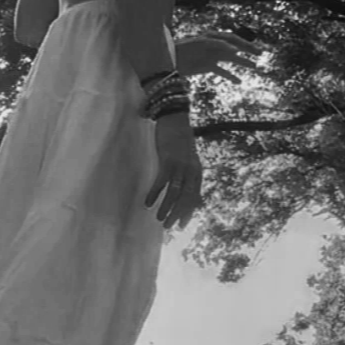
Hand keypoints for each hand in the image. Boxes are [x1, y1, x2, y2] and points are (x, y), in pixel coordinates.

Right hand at [145, 111, 202, 231]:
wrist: (175, 118)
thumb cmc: (180, 138)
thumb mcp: (188, 157)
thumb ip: (188, 172)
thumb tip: (185, 188)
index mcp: (197, 172)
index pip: (194, 198)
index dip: (188, 213)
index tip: (181, 226)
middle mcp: (191, 171)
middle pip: (185, 199)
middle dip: (177, 214)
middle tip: (168, 226)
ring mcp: (180, 166)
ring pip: (174, 193)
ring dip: (166, 208)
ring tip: (159, 219)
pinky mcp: (168, 161)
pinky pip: (161, 182)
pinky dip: (154, 194)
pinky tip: (147, 202)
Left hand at [176, 31, 263, 82]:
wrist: (167, 60)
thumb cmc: (181, 49)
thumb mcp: (200, 45)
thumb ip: (217, 45)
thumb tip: (235, 49)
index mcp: (211, 37)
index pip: (231, 38)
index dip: (242, 42)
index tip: (252, 50)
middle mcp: (214, 46)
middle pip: (235, 46)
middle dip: (248, 50)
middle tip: (261, 53)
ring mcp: (211, 56)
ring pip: (231, 59)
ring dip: (243, 63)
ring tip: (256, 67)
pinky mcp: (207, 66)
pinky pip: (222, 71)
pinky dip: (230, 76)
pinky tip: (239, 82)